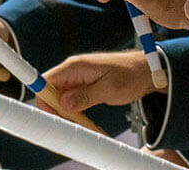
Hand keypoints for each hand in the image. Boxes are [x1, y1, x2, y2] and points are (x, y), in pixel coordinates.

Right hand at [37, 51, 159, 114]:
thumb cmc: (130, 74)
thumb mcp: (109, 88)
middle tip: (69, 122)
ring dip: (65, 111)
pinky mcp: (82, 86)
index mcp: (75, 66)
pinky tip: (82, 119)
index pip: (47, 80)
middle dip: (55, 108)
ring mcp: (77, 78)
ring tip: (79, 122)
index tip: (52, 113)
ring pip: (59, 97)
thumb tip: (64, 103)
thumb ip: (86, 96)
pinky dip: (73, 110)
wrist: (145, 71)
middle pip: (50, 91)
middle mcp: (73, 71)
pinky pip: (70, 99)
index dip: (44, 98)